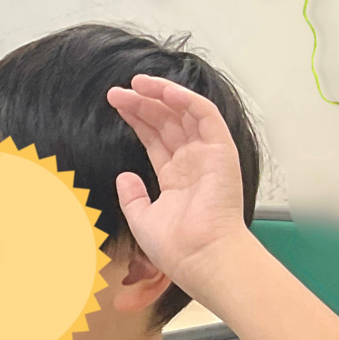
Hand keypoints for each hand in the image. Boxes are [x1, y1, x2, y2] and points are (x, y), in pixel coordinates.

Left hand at [106, 74, 256, 298]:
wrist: (201, 256)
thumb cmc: (177, 246)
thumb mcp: (143, 218)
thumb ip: (133, 196)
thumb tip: (124, 176)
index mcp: (177, 177)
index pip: (155, 139)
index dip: (136, 119)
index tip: (116, 104)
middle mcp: (193, 162)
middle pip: (166, 123)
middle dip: (142, 104)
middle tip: (116, 92)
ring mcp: (208, 154)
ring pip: (183, 114)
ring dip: (160, 95)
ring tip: (134, 83)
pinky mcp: (221, 150)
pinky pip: (204, 115)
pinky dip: (185, 99)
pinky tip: (162, 90)